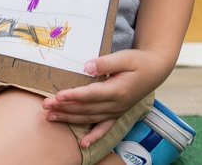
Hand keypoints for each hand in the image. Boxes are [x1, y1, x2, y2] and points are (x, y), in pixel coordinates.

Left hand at [42, 48, 164, 147]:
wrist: (155, 70)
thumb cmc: (138, 62)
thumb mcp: (125, 57)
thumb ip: (106, 62)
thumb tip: (87, 66)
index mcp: (118, 90)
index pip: (91, 94)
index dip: (74, 96)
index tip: (58, 96)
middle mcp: (117, 104)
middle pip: (86, 108)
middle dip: (64, 107)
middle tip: (46, 105)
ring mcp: (117, 111)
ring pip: (90, 118)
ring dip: (70, 118)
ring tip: (51, 117)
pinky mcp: (118, 114)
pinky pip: (105, 128)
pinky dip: (95, 136)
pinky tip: (83, 144)